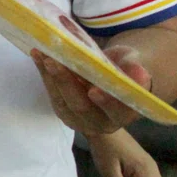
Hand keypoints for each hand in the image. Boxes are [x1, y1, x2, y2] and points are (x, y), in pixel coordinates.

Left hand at [32, 47, 150, 134]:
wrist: (112, 77)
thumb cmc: (127, 70)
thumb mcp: (134, 66)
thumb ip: (135, 71)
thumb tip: (139, 73)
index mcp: (125, 113)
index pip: (117, 111)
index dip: (106, 103)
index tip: (94, 92)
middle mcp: (103, 122)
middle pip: (82, 106)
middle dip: (66, 83)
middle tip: (53, 62)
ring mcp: (80, 119)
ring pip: (62, 100)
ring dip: (49, 76)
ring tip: (41, 54)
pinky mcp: (64, 111)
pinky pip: (52, 94)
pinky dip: (44, 74)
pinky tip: (37, 56)